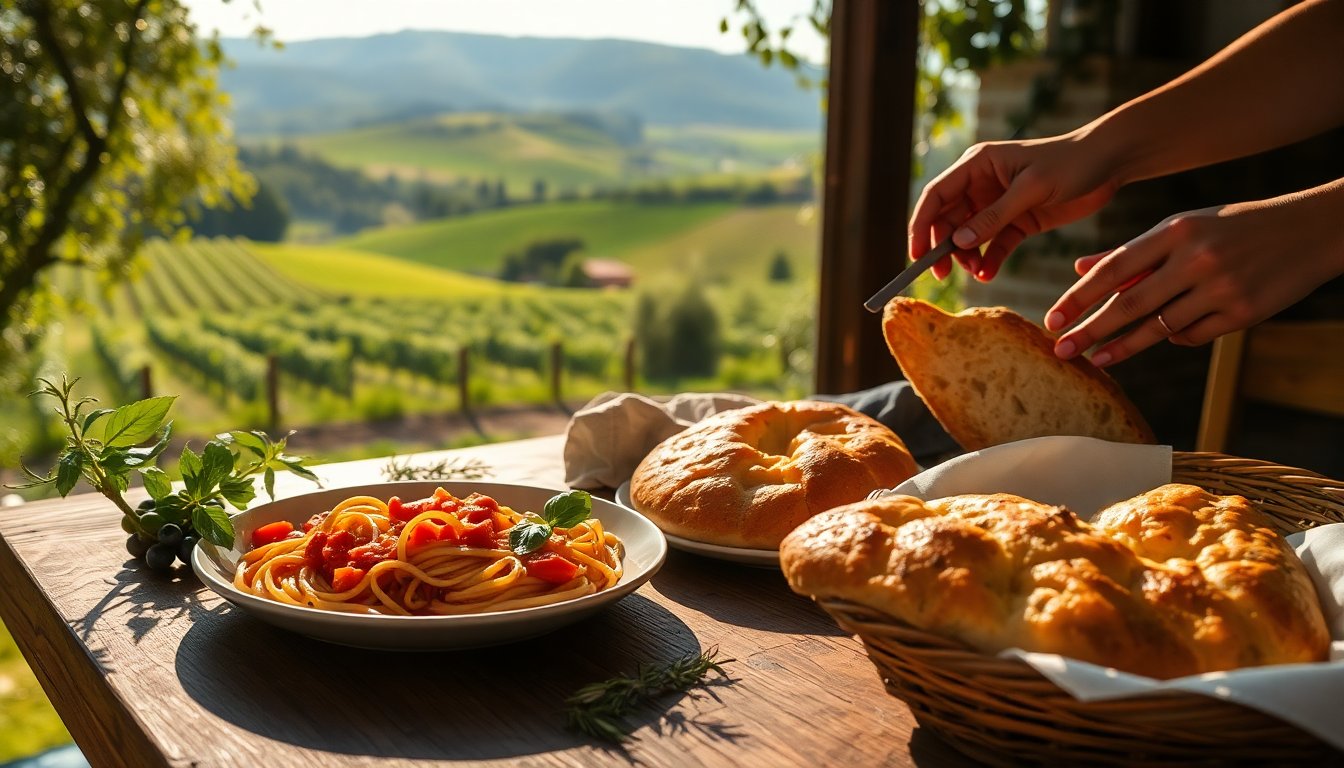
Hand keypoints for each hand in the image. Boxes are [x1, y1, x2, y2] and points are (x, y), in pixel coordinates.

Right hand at [909, 131, 1122, 280]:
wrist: (1110, 163)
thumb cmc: (1071, 163)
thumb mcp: (1031, 189)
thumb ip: (994, 216)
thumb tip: (958, 241)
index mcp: (977, 164)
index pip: (936, 196)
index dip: (921, 224)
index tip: (916, 254)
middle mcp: (981, 185)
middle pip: (947, 220)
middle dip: (942, 247)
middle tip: (941, 274)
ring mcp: (998, 205)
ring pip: (968, 236)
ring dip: (966, 257)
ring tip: (976, 272)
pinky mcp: (1017, 221)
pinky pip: (993, 245)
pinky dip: (989, 260)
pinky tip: (989, 273)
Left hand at [1045, 180, 1343, 366]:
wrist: (1310, 230)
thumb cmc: (1234, 227)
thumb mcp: (1182, 227)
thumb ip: (1132, 252)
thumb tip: (1079, 268)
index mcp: (1175, 230)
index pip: (1113, 268)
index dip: (1078, 297)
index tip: (1051, 319)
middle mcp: (1195, 258)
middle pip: (1129, 304)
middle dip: (1090, 331)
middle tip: (1061, 351)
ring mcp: (1220, 287)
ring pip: (1158, 326)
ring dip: (1123, 346)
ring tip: (1097, 359)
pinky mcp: (1242, 312)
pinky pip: (1191, 336)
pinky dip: (1173, 338)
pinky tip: (1163, 336)